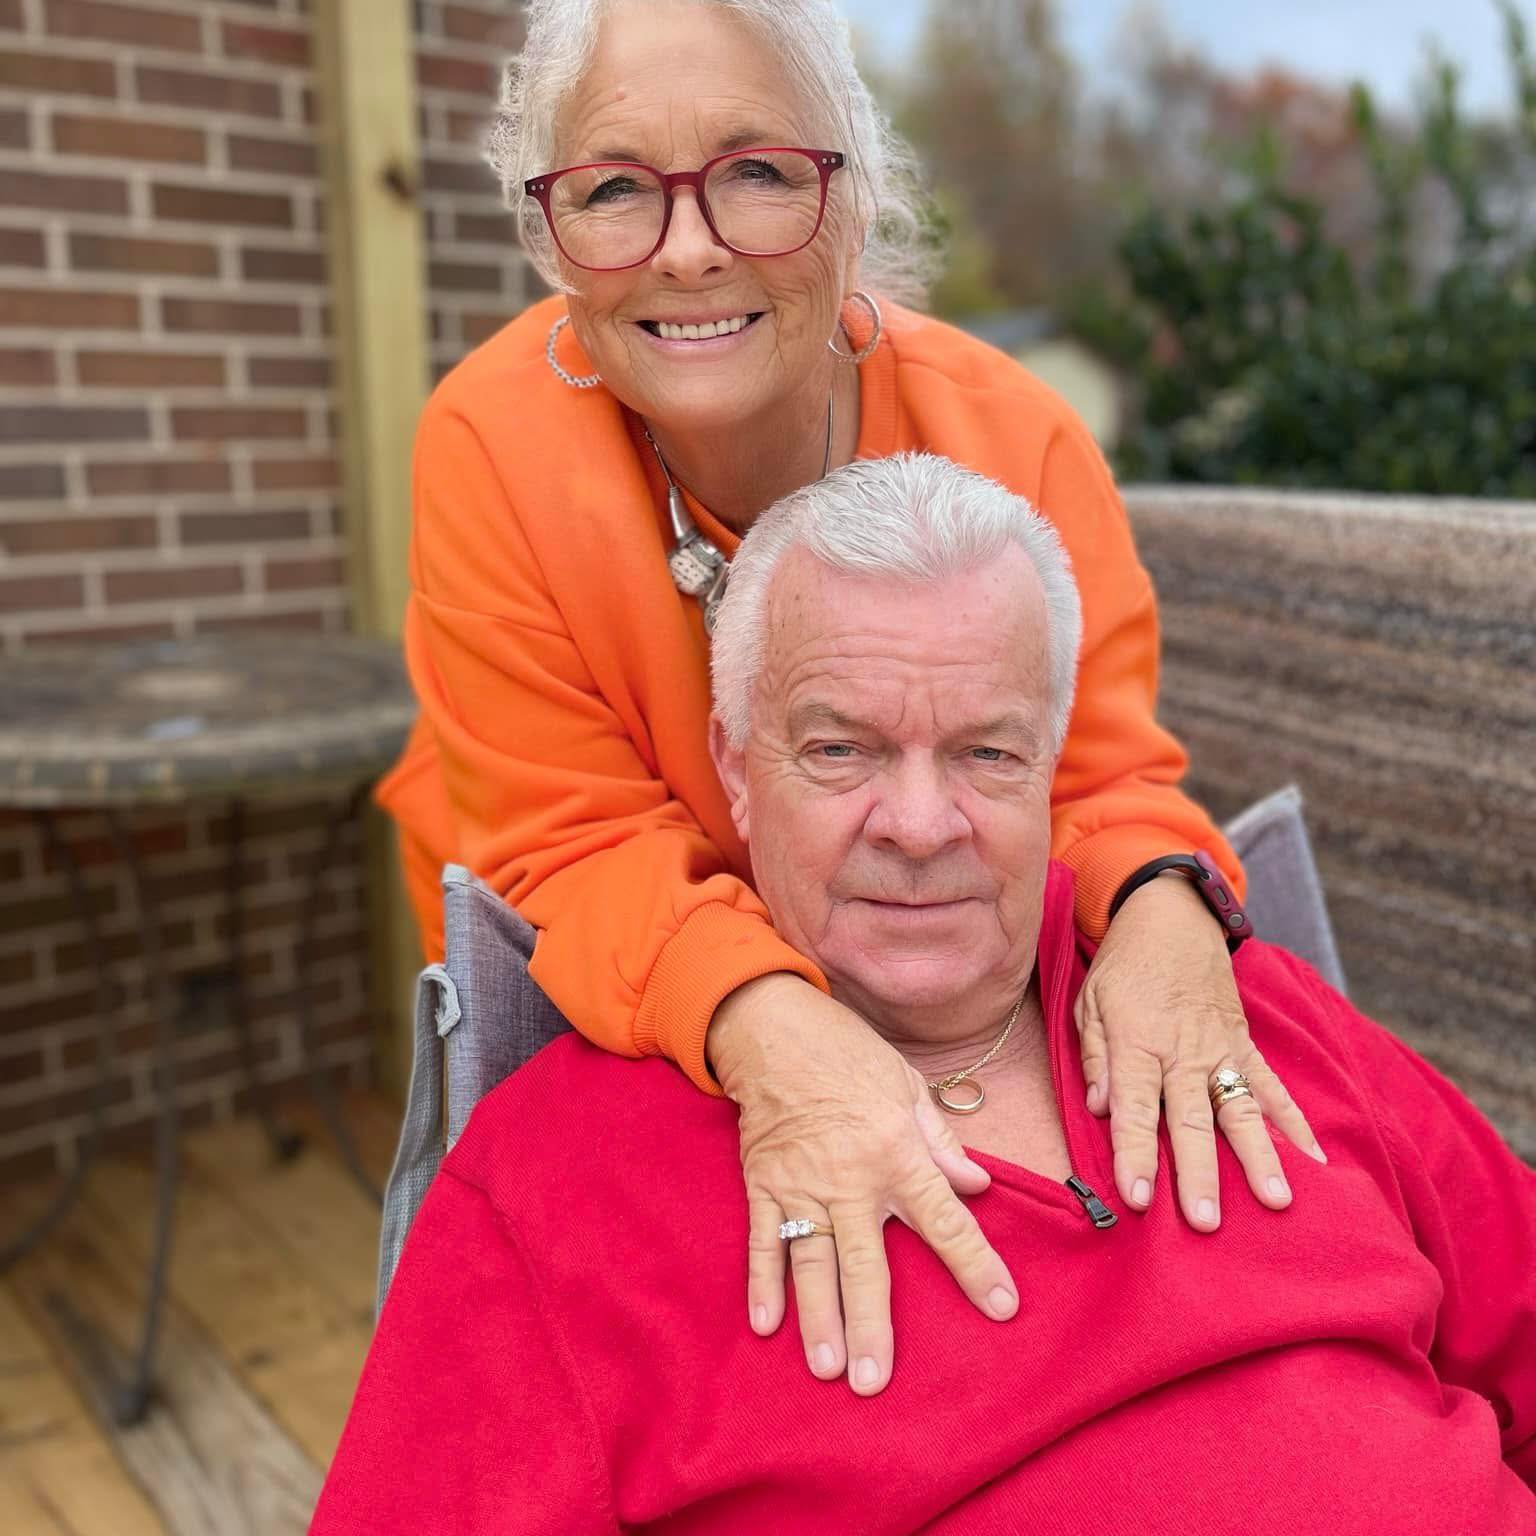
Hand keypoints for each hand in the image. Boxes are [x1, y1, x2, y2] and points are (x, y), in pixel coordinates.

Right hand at [708, 973, 1019, 1395]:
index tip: (1001, 1306)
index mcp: (897, 1153)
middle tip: (873, 1380)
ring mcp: (803, 1185)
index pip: (946, 1221)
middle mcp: (852, 1179)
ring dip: (818, 1317)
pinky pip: (764, 1241)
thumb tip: (977, 1188)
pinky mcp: (764, 1184)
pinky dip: (762, 1282)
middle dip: (872, 1324)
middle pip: (867, 1263)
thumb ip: (942, 1143)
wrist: (777, 1029)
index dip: (976, 1265)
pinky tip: (765, 1325)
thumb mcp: (910, 1087)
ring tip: (826, 1367)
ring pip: (813, 1263)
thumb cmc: (850, 1055)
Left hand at [1074, 873, 1325, 1230]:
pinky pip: (1273, 1088)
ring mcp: (1220, 1049)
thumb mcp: (1088, 1002)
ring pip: (1241, 1110)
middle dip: (1199, 1173)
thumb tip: (1101, 1108)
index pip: (1134, 1108)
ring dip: (1259, 1157)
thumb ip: (1096, 1057)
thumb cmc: (1121, 967)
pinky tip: (1316, 1161)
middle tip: (1206, 1222)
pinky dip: (1295, 1124)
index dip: (1134, 1154)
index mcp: (1136, 1042)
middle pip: (1191, 1119)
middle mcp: (1182, 1051)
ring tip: (1277, 1201)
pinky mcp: (1245, 1046)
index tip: (1136, 1198)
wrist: (1171, 918)